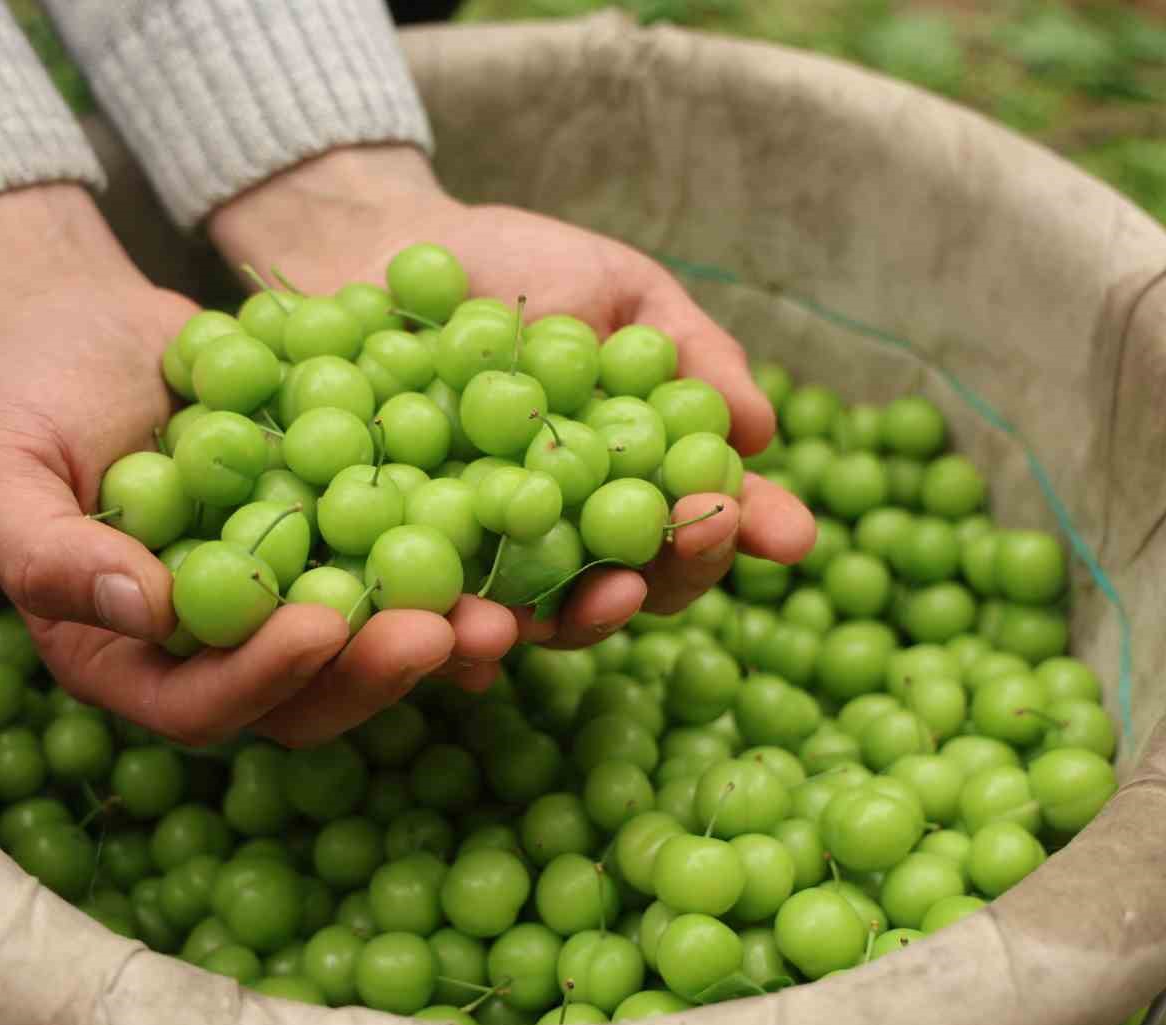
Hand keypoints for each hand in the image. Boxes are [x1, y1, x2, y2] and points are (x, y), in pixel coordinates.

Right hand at [0, 184, 463, 746]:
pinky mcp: (339, 539)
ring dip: (440, 636)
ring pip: (370, 644)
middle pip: (306, 694)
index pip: (197, 702)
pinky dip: (457, 563)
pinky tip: (515, 544)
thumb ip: (44, 550)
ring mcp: (287, 598)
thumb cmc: (26, 395)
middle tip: (447, 633)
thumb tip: (139, 610)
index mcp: (130, 656)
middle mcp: (218, 648)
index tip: (319, 628)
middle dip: (378, 672)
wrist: (91, 325)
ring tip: (505, 612)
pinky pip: (401, 565)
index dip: (261, 680)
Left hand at [208, 148, 816, 652]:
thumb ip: (693, 353)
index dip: (734, 533)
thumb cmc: (518, 265)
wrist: (383, 246)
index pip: (694, 526)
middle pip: (622, 591)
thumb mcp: (622, 290)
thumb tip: (759, 430)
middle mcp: (564, 533)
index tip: (782, 535)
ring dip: (557, 624)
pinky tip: (469, 637)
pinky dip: (453, 630)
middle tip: (658, 567)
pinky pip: (431, 609)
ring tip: (567, 613)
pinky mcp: (402, 557)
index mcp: (630, 479)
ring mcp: (484, 553)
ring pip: (531, 616)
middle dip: (651, 587)